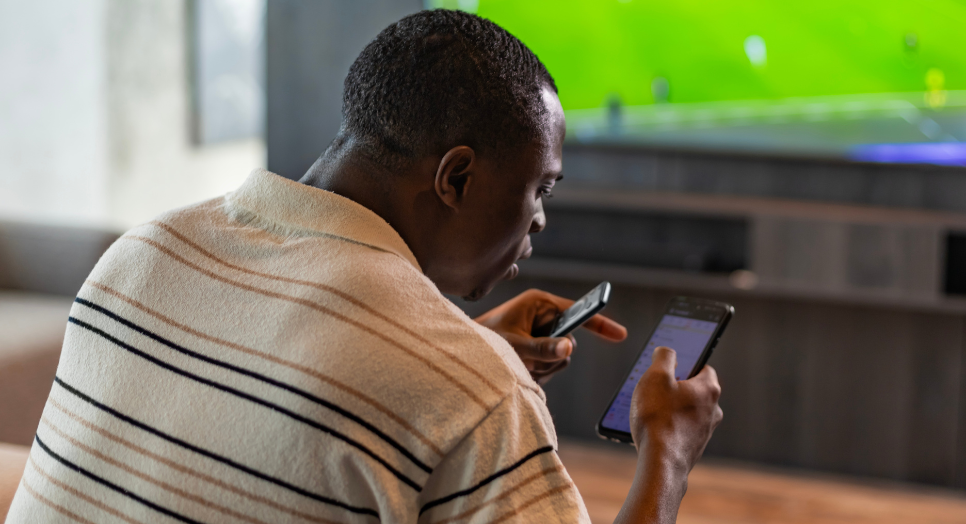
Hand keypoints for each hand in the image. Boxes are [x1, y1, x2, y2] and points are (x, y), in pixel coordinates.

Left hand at [474, 289, 626, 383]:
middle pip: (569, 340)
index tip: (620, 335)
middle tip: (530, 360)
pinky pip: (551, 363)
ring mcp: (540, 332)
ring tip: (520, 364)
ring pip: (561, 355)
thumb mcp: (515, 346)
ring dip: (544, 366)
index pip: (578, 311)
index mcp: (539, 303)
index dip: (600, 323)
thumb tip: (569, 348)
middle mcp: (542, 314)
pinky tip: (520, 369)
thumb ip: (542, 349)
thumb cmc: (484, 342)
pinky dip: (539, 371)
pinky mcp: (536, 347)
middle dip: (553, 356)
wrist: (462, 356)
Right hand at [614, 347, 722, 523]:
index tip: (671, 365)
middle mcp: (713, 410)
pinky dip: (668, 426)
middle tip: (654, 388)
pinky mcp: (694, 447)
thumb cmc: (658, 417)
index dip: (686, 363)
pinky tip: (651, 429)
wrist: (661, 463)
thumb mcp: (655, 376)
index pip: (703, 366)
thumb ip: (663, 357)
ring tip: (648, 410)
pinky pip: (681, 429)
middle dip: (675, 387)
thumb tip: (666, 351)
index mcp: (708, 388)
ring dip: (670, 408)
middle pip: (694, 389)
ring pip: (687, 411)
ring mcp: (705, 431)